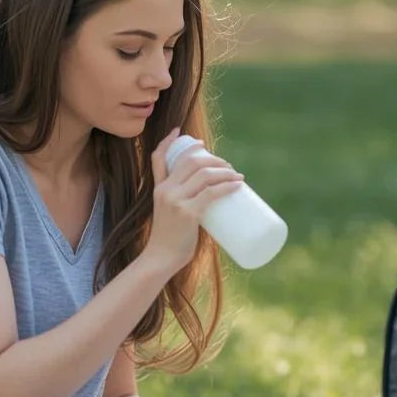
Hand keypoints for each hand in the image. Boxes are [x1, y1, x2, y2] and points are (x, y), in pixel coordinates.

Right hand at [143, 127, 243, 273]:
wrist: (160, 259)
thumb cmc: (169, 240)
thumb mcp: (168, 214)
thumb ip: (183, 204)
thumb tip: (209, 200)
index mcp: (158, 188)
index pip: (159, 157)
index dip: (170, 141)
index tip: (191, 137)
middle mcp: (165, 190)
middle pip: (191, 161)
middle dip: (213, 159)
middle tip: (228, 166)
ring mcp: (176, 201)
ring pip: (204, 174)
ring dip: (225, 171)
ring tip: (237, 176)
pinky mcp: (187, 213)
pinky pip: (211, 193)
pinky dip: (227, 186)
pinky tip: (238, 184)